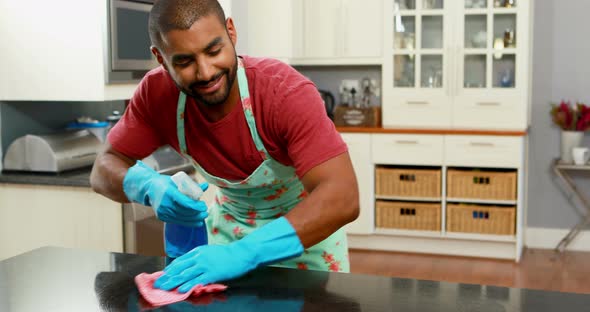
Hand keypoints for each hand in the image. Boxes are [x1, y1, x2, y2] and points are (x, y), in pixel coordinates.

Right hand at [123, 161, 208, 226]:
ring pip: (182, 218)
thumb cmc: (165, 183)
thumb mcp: (177, 181)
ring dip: (194, 219)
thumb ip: (192, 185)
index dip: (196, 206)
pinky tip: (196, 222)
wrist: (149, 188)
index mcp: (169, 192)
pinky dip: (188, 222)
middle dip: (197, 214)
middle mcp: (165, 203)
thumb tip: (206, 185)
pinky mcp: (162, 217)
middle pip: (185, 212)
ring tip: (203, 217)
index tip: (204, 206)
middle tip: (206, 212)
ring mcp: (163, 212)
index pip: (185, 203)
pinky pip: (177, 221)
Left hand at [154, 217, 303, 292]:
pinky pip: (196, 280)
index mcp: (198, 251)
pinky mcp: (211, 273)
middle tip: (157, 284)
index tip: (162, 276)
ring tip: (163, 288)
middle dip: (167, 277)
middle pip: (179, 268)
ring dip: (172, 282)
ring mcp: (205, 265)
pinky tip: (180, 290)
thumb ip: (200, 258)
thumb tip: (190, 266)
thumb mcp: (210, 252)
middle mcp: (199, 257)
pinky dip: (187, 285)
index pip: (180, 261)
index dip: (170, 269)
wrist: (242, 254)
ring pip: (185, 274)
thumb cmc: (228, 254)